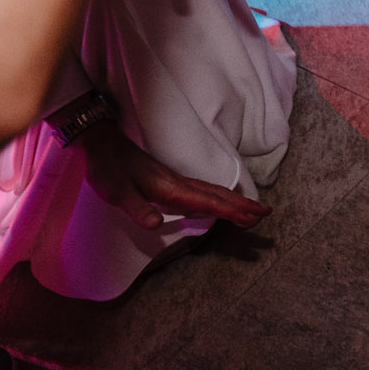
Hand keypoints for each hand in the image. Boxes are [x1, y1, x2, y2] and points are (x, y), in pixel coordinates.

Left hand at [78, 121, 269, 230]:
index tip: (253, 217)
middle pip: (217, 194)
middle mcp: (178, 183)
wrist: (103, 144)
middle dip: (242, 205)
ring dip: (233, 201)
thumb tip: (156, 224)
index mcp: (170, 188)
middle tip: (265, 213)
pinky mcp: (169, 181)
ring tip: (252, 209)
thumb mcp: (116, 191)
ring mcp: (175, 180)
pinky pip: (202, 191)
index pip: (207, 201)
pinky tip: (219, 203)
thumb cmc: (108, 169)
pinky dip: (218, 197)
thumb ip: (137, 208)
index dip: (231, 210)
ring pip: (211, 191)